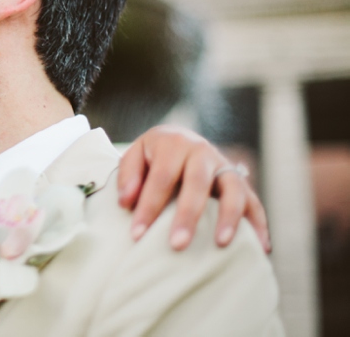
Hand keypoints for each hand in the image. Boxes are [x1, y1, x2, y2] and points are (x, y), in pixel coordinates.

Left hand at [117, 125, 270, 252]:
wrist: (179, 140)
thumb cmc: (152, 156)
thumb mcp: (135, 156)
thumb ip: (128, 176)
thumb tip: (126, 202)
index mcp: (173, 143)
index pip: (161, 177)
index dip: (149, 206)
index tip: (137, 234)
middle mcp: (202, 151)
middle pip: (197, 183)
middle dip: (188, 215)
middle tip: (177, 245)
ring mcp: (224, 165)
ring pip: (233, 189)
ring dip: (229, 217)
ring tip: (221, 243)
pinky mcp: (240, 181)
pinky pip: (254, 202)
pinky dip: (259, 224)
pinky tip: (260, 249)